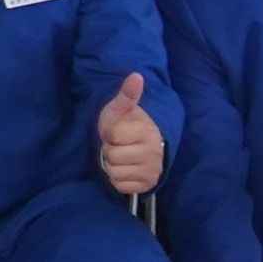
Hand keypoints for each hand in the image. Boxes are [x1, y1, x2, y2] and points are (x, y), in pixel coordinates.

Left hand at [95, 69, 163, 198]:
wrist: (140, 145)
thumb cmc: (126, 125)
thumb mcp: (120, 109)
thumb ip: (126, 94)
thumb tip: (136, 76)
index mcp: (147, 131)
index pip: (112, 136)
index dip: (108, 133)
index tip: (117, 131)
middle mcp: (154, 153)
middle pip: (112, 155)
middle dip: (110, 149)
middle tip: (119, 145)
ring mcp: (152, 170)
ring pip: (114, 172)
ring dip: (112, 165)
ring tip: (122, 156)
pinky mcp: (147, 185)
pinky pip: (120, 185)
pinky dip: (118, 179)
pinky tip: (125, 168)